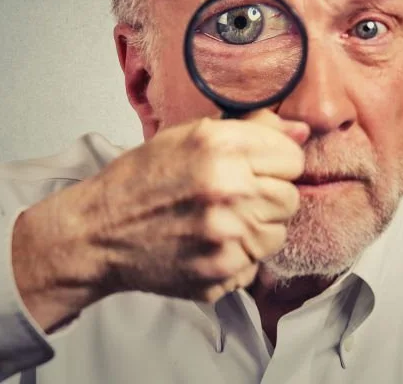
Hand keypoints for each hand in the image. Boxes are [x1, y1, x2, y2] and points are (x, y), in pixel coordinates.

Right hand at [12, 109, 307, 331]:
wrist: (99, 231)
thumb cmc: (141, 179)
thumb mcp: (190, 135)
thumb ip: (252, 129)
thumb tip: (302, 131)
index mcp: (221, 147)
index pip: (293, 157)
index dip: (274, 162)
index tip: (255, 167)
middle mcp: (228, 190)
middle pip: (289, 197)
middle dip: (267, 195)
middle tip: (233, 196)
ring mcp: (226, 236)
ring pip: (278, 233)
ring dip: (256, 228)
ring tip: (219, 220)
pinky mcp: (221, 273)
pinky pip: (256, 264)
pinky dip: (239, 257)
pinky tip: (208, 244)